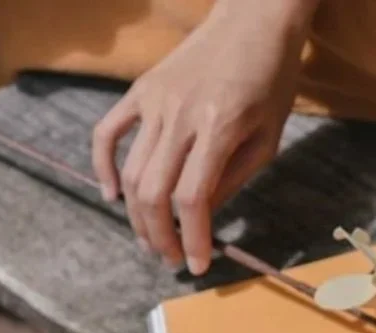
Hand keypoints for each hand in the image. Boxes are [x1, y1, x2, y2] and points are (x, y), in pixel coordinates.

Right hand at [91, 0, 317, 273]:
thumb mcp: (268, 138)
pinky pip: (107, 134)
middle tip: (173, 258)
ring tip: (153, 239)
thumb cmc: (271, 82)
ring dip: (137, 214)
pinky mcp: (139, 92)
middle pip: (154, 192)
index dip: (193, 238)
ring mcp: (153, 102)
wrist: (252, 24)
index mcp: (219, 129)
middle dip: (160, 235)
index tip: (198, 265)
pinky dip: (104, 167)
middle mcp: (180, 116)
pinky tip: (113, 196)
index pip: (193, 198)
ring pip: (131, 171)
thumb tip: (206, 217)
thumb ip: (235, 179)